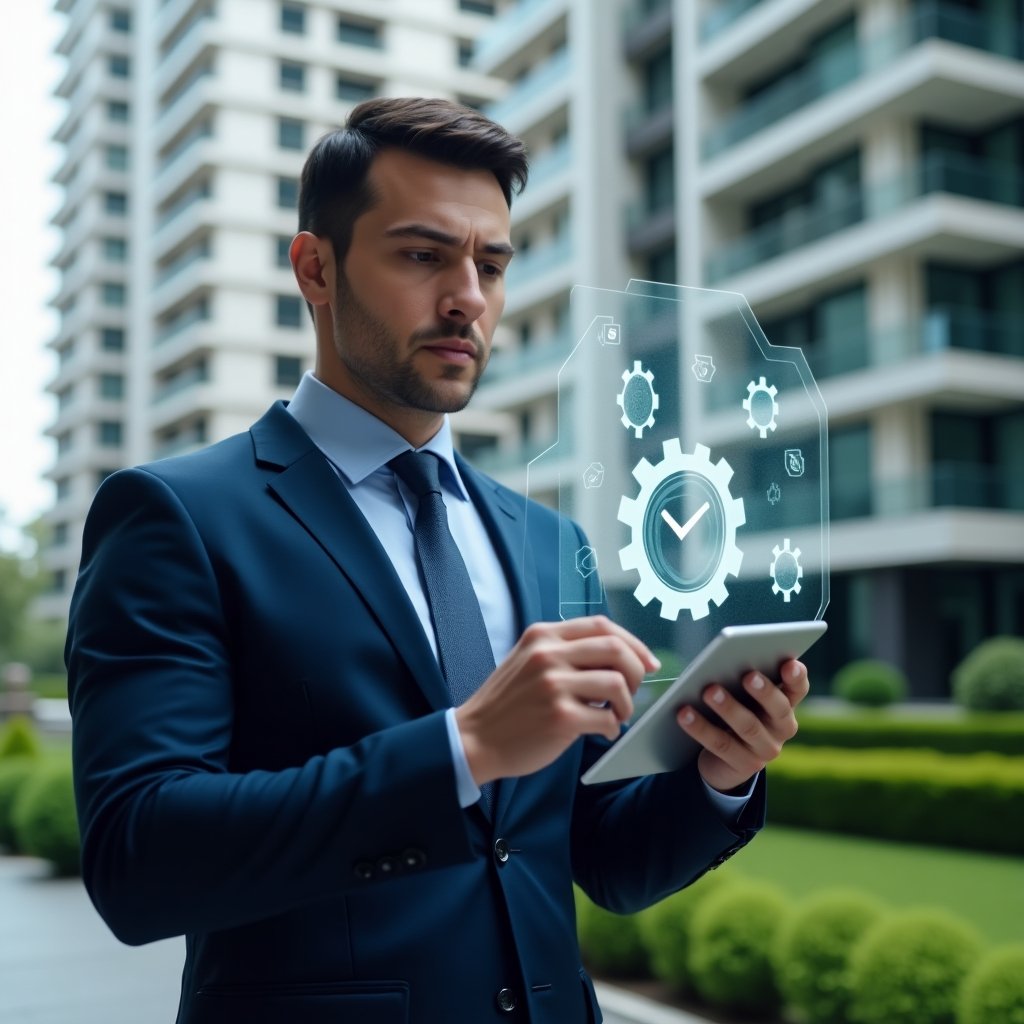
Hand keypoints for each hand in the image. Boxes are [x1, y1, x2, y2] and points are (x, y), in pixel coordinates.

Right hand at [455, 616, 658, 785]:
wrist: (474, 738)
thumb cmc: (507, 704)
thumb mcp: (528, 660)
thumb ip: (564, 651)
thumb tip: (618, 657)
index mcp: (543, 636)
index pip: (602, 625)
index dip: (633, 643)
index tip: (648, 662)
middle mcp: (548, 654)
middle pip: (616, 649)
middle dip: (636, 672)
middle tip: (632, 692)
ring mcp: (553, 685)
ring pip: (617, 683)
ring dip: (627, 704)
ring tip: (616, 716)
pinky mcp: (559, 716)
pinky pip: (607, 718)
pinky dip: (613, 728)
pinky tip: (602, 732)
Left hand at [676, 659, 808, 793]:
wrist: (723, 758)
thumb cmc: (734, 709)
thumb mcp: (742, 695)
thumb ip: (741, 677)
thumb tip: (723, 660)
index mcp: (785, 704)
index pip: (798, 689)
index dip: (796, 677)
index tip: (789, 663)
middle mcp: (782, 728)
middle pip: (778, 709)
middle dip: (764, 692)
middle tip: (748, 675)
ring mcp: (766, 749)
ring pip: (749, 727)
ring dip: (728, 708)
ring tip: (709, 691)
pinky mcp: (744, 765)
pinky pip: (721, 744)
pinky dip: (701, 728)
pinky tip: (684, 714)